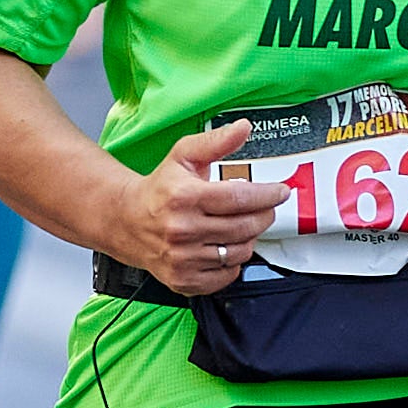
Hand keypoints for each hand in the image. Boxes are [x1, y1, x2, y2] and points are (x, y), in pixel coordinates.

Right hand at [102, 119, 288, 297]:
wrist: (127, 220)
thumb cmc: (160, 188)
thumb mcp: (184, 155)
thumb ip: (216, 141)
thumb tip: (243, 128)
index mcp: (184, 197)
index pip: (240, 198)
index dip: (267, 195)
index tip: (280, 192)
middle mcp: (182, 230)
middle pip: (244, 226)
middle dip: (264, 216)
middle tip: (266, 208)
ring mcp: (182, 258)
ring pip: (239, 252)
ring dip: (249, 238)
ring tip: (242, 225)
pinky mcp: (183, 279)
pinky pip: (227, 275)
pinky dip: (234, 262)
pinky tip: (226, 246)